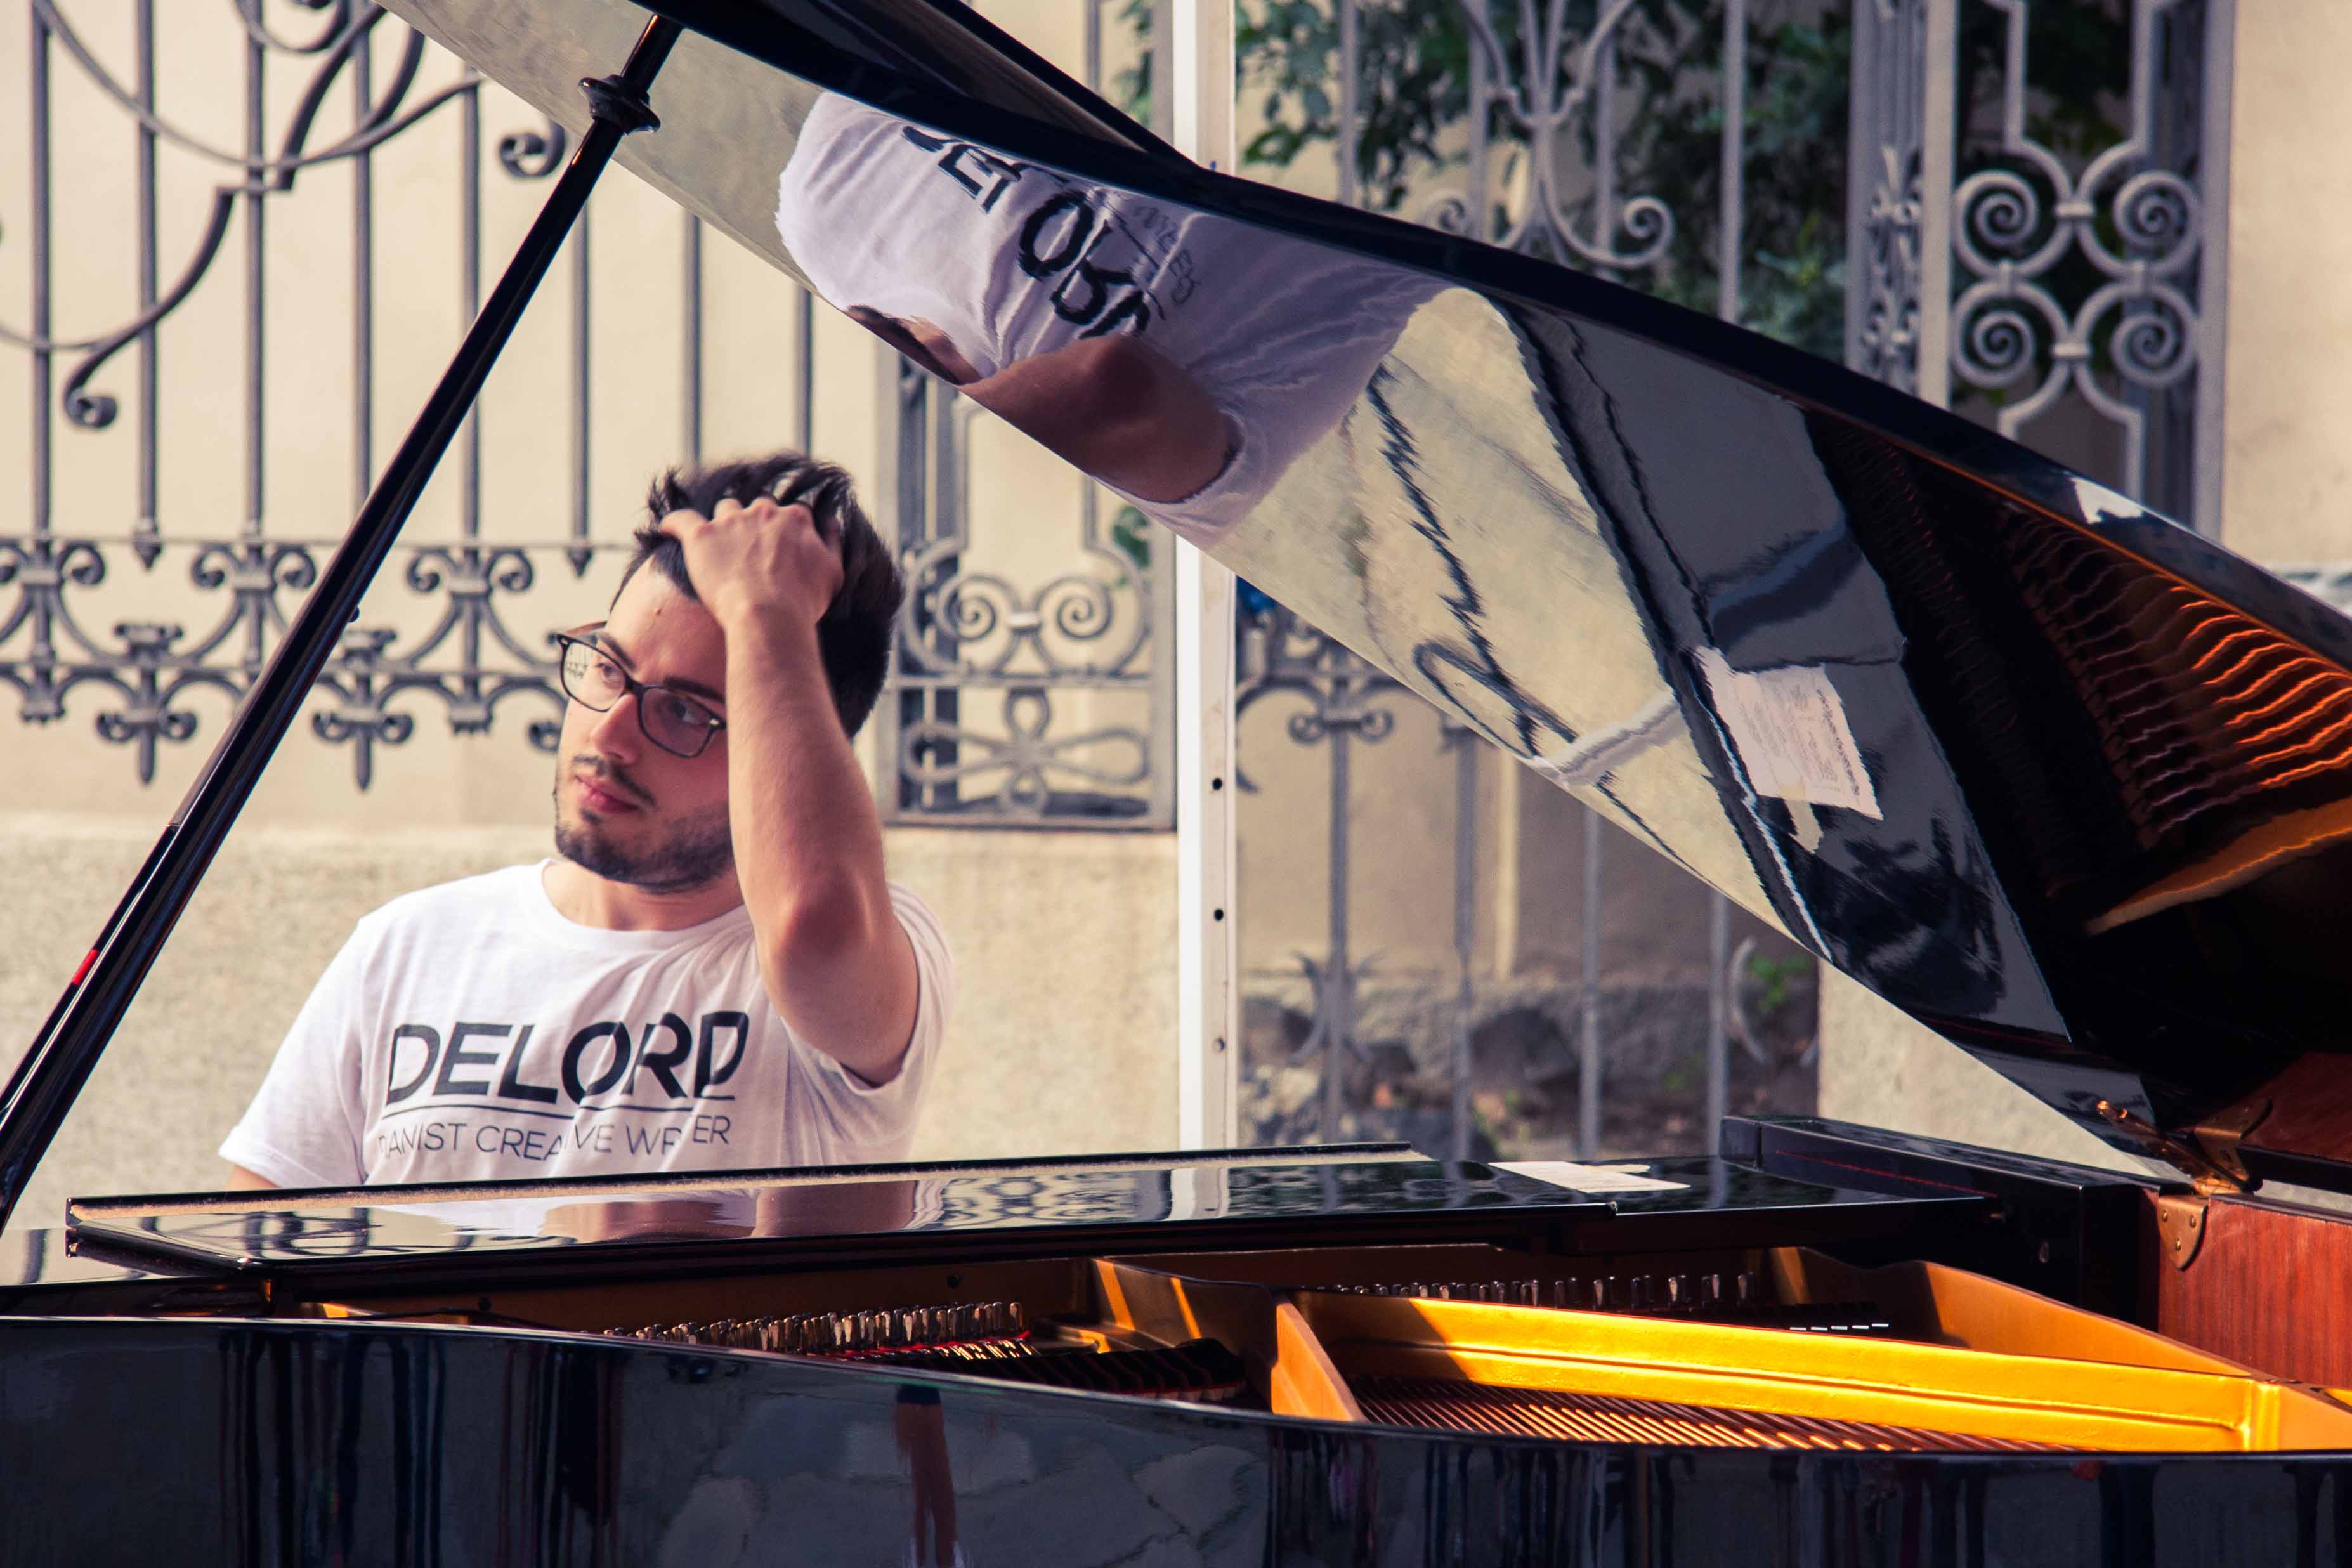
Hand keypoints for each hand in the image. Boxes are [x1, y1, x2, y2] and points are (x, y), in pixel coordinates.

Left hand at [657, 495, 843, 629]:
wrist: (767, 616)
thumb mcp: (833, 572)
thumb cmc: (803, 601)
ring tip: (720, 542)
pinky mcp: (701, 535)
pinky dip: (674, 523)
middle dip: (758, 521)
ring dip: (725, 521)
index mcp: (796, 519)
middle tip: (754, 546)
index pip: (793, 512)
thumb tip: (829, 520)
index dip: (788, 528)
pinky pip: (680, 519)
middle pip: (759, 506)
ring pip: (725, 508)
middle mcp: (763, 512)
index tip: (784, 545)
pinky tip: (668, 529)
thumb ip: (832, 541)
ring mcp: (730, 521)